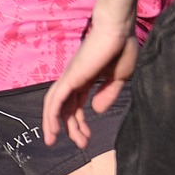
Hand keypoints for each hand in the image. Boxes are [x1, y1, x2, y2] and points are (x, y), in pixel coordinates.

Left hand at [42, 23, 138, 146]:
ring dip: (54, 125)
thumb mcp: (120, 77)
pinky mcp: (70, 78)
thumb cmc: (122, 48)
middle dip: (70, 128)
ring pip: (55, 105)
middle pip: (66, 108)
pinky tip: (53, 130)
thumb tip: (96, 111)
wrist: (118, 30)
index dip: (80, 122)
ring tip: (52, 141)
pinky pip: (56, 100)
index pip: (77, 104)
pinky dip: (52, 116)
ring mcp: (70, 78)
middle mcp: (74, 79)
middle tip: (80, 144)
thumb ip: (108, 94)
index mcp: (87, 79)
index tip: (87, 138)